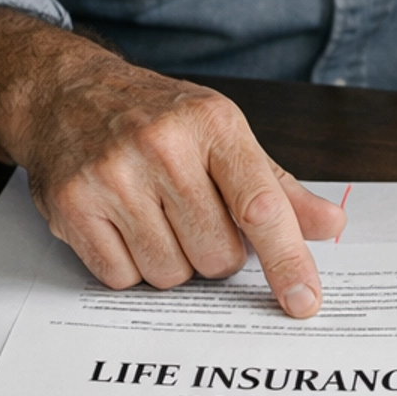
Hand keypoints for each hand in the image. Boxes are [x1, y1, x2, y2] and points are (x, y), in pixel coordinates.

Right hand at [0, 10, 344, 316]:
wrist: (66, 93)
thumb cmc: (158, 118)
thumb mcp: (224, 135)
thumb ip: (278, 188)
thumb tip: (329, 226)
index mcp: (214, 124)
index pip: (261, 207)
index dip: (288, 260)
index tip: (304, 302)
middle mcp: (163, 146)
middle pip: (217, 256)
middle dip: (214, 252)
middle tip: (194, 216)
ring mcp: (113, 175)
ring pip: (170, 274)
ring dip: (171, 261)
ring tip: (155, 217)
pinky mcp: (70, 205)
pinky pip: (120, 277)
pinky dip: (128, 266)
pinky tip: (123, 226)